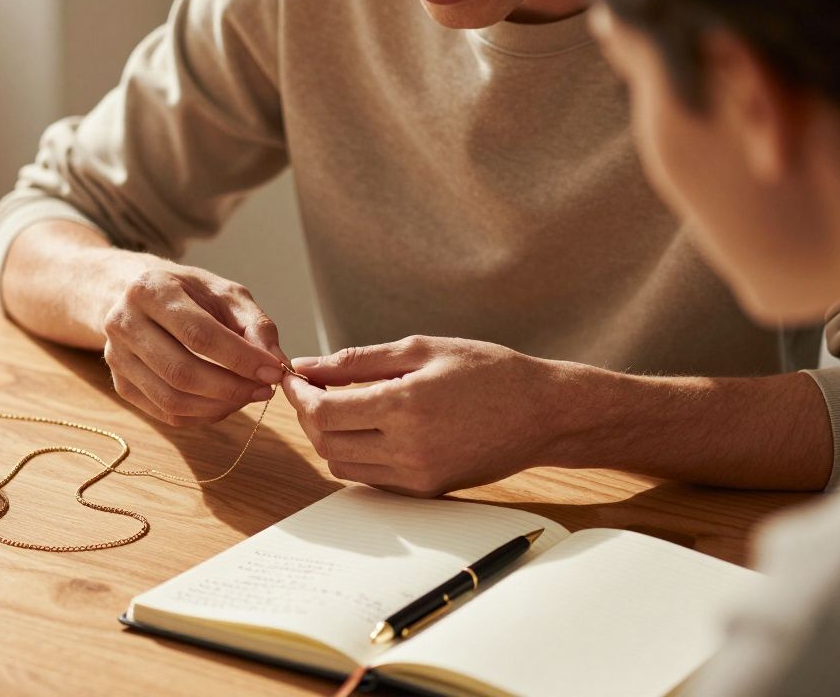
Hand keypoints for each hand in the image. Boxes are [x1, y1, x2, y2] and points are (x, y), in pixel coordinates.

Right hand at [102, 264, 288, 425]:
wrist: (139, 297)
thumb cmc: (189, 293)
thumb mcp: (225, 294)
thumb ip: (255, 324)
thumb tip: (277, 363)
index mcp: (150, 290)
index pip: (199, 334)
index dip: (240, 358)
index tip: (274, 372)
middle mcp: (124, 323)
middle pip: (182, 372)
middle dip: (231, 388)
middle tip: (264, 390)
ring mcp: (116, 357)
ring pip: (172, 399)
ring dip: (219, 406)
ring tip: (247, 396)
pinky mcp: (120, 384)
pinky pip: (165, 413)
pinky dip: (202, 415)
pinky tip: (223, 402)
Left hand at [282, 336, 596, 496]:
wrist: (543, 414)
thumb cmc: (489, 372)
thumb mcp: (424, 349)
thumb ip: (361, 361)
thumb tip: (310, 366)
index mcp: (405, 406)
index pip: (324, 411)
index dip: (300, 394)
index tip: (295, 376)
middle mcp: (407, 449)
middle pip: (326, 441)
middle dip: (310, 415)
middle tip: (313, 388)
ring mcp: (417, 475)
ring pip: (342, 465)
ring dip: (330, 437)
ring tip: (341, 406)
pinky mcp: (426, 490)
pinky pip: (370, 477)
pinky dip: (356, 454)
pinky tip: (369, 427)